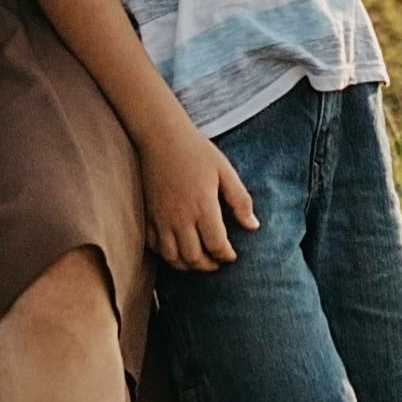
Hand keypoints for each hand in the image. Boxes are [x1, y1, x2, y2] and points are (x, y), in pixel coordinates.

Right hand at [143, 119, 255, 274]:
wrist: (161, 136)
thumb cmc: (197, 151)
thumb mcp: (225, 171)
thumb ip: (240, 200)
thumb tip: (253, 227)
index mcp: (203, 205)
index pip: (216, 245)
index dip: (227, 255)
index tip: (232, 255)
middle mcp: (180, 216)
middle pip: (194, 258)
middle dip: (208, 265)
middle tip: (217, 261)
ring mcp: (161, 218)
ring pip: (172, 257)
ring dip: (187, 265)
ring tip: (198, 260)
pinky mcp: (148, 215)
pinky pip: (155, 247)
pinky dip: (166, 255)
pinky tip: (177, 249)